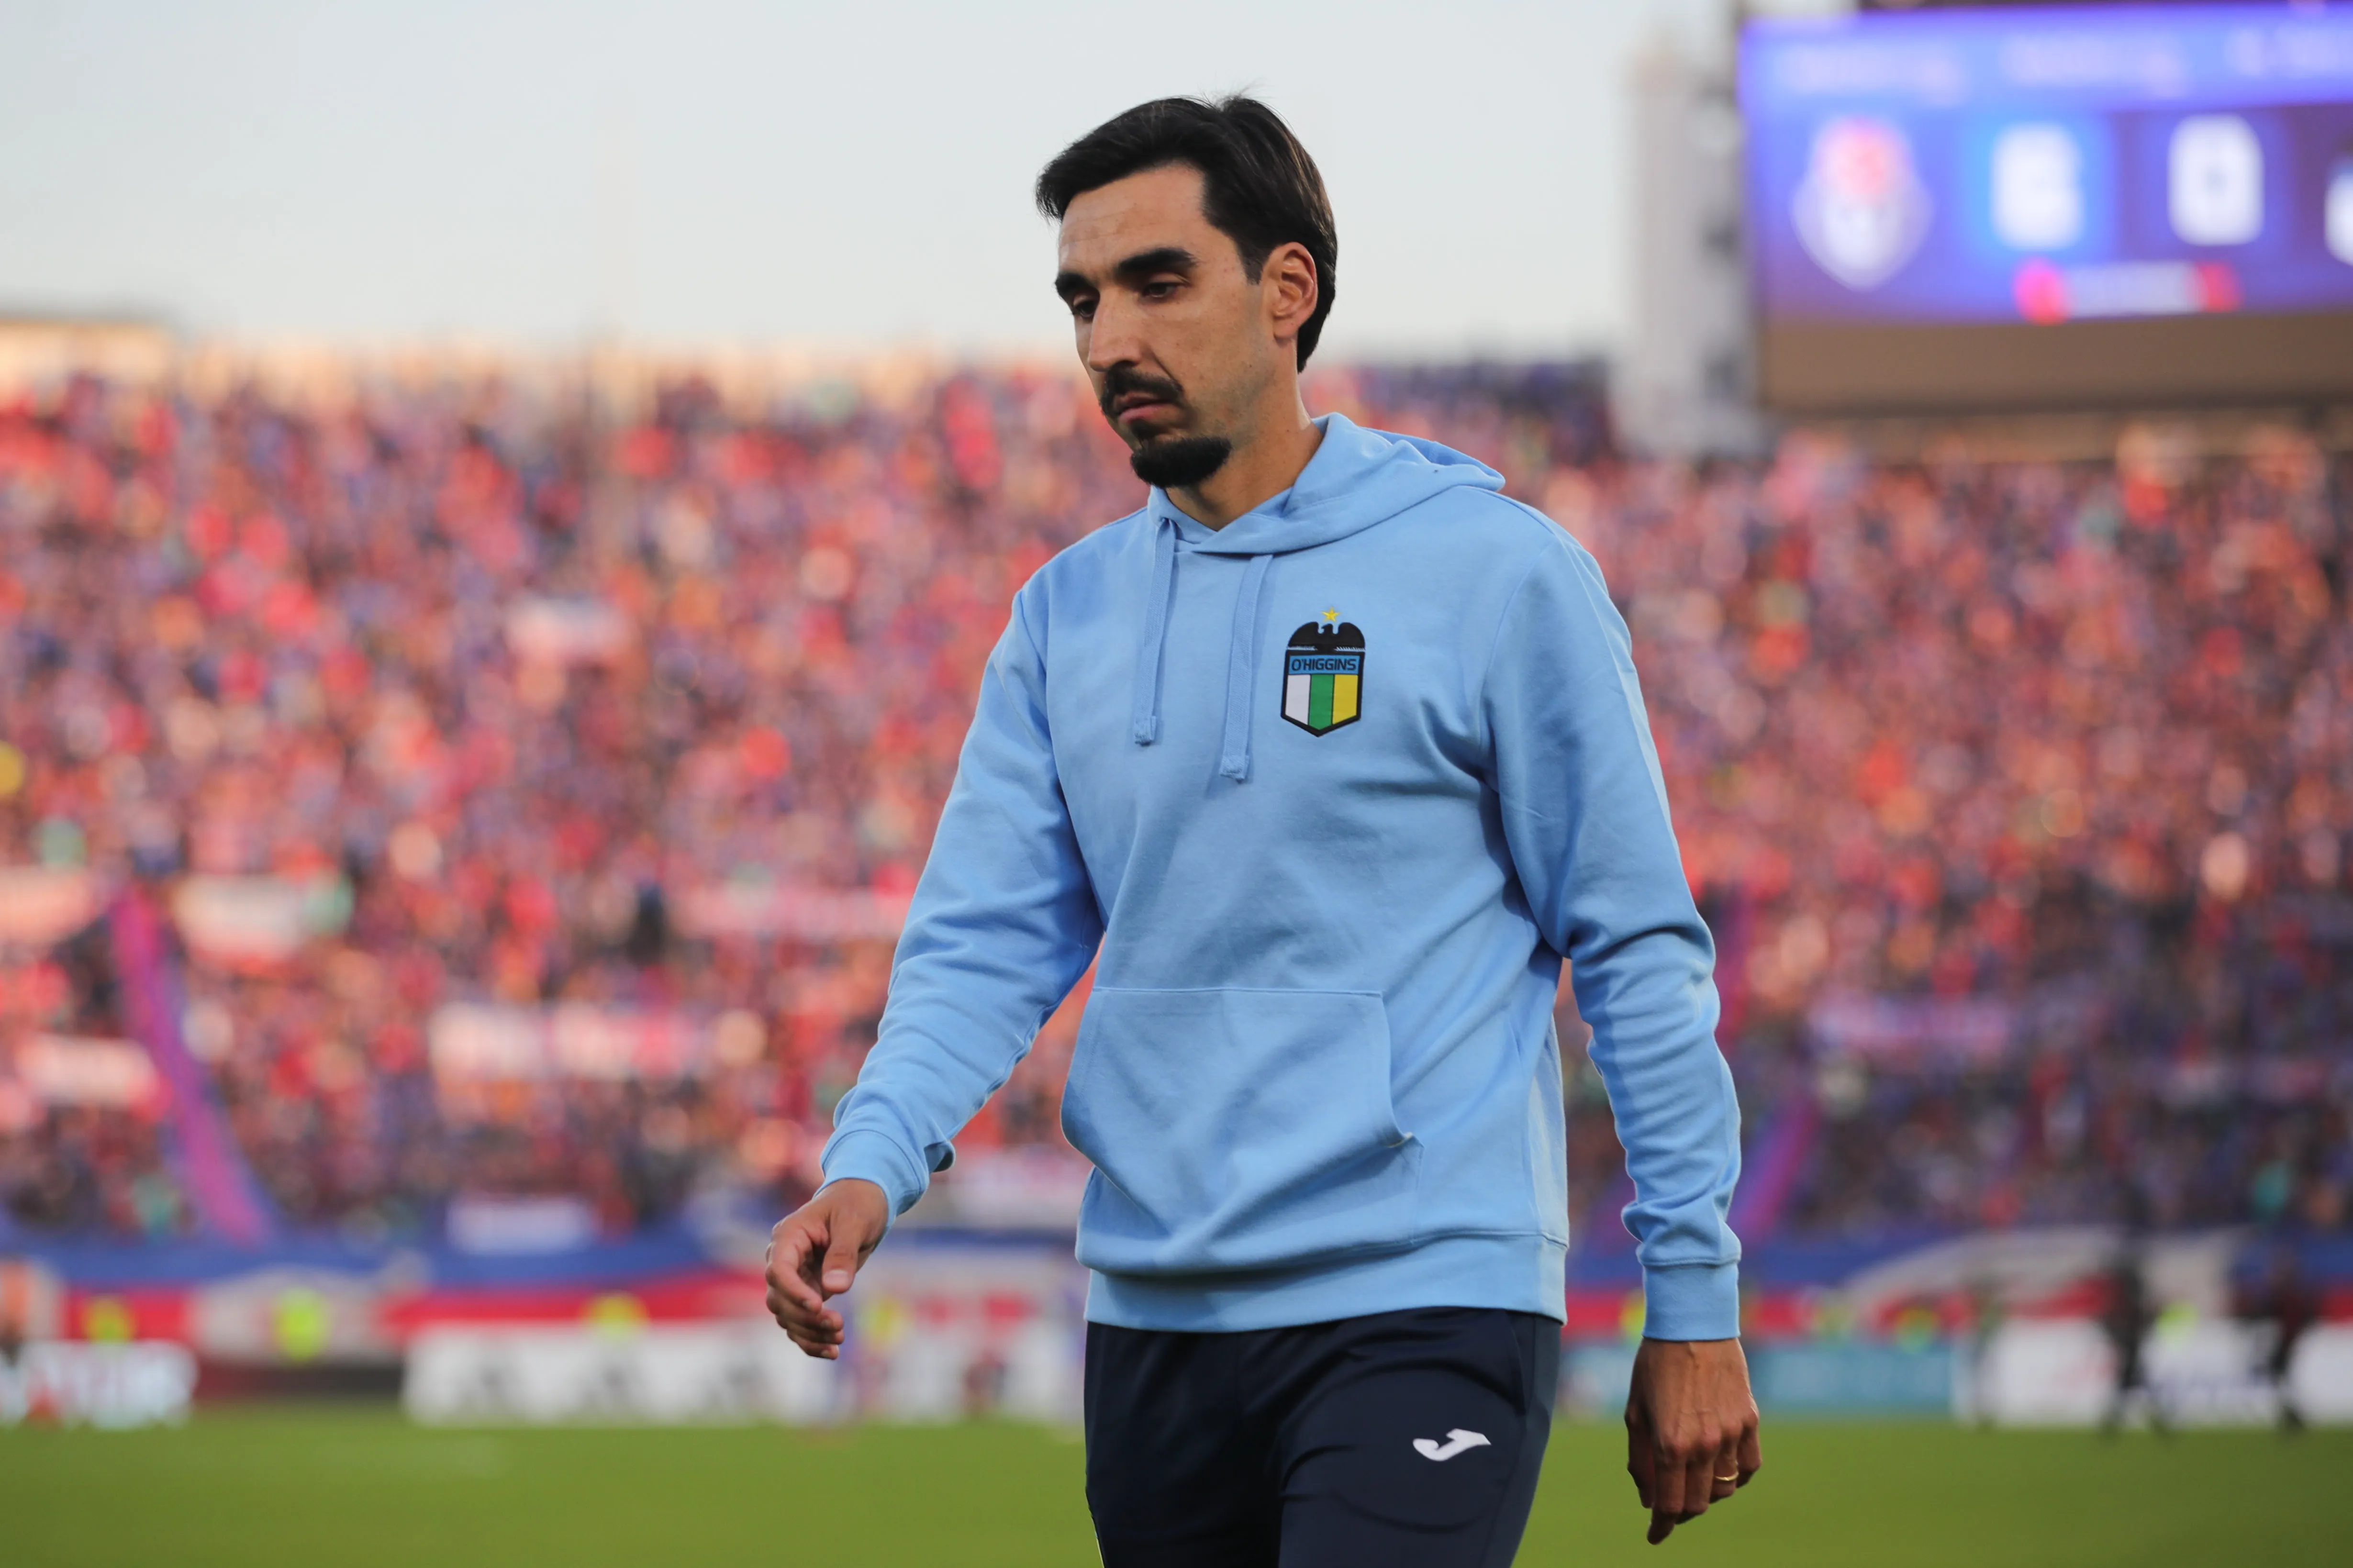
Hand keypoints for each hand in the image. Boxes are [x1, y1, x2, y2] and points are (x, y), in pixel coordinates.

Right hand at [764, 1179, 888, 1358]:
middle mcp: (785, 1259)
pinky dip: (811, 1338)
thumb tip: (834, 1289)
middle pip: (779, 1298)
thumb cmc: (857, 1203)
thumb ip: (843, 1254)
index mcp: (789, 1236)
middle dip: (805, 1317)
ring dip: (809, 1332)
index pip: (778, 1270)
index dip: (793, 1292)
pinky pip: (800, 1321)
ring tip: (838, 1341)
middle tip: (838, 1326)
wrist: (863, 1201)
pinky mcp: (807, 1291)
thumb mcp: (855, 1222)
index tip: (817, 1307)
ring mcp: (794, 1277)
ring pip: (787, 1315)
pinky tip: (831, 1352)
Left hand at [1624, 1336, 1761, 1544]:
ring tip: (1692, 1481)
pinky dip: (1736, 1477)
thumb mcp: (1635, 1411)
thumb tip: (1647, 1499)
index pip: (1669, 1504)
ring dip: (1707, 1493)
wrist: (1692, 1323)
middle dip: (1680, 1511)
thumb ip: (1640, 1459)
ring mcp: (1730, 1434)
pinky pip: (1749, 1467)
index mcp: (1670, 1443)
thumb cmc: (1655, 1364)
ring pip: (1724, 1489)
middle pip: (1697, 1503)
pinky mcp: (1749, 1421)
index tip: (1654, 1536)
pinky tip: (1721, 1469)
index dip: (1660, 1526)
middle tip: (1669, 1506)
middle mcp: (1703, 1444)